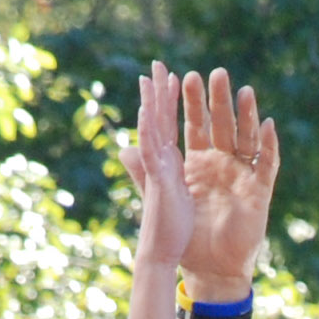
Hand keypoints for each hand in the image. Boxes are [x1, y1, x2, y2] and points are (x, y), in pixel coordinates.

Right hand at [122, 61, 196, 274]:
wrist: (161, 254)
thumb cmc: (168, 229)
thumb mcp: (168, 195)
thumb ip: (160, 176)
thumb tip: (151, 163)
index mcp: (169, 164)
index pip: (168, 127)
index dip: (169, 103)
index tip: (172, 79)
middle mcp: (160, 163)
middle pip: (159, 121)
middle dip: (158, 93)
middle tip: (156, 64)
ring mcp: (157, 169)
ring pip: (152, 130)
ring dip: (151, 103)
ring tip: (150, 76)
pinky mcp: (158, 180)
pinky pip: (152, 152)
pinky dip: (148, 131)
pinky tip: (146, 110)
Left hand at [126, 67, 276, 297]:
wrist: (210, 269)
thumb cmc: (189, 238)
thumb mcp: (165, 199)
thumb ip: (147, 173)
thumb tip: (124, 149)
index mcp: (199, 163)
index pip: (196, 126)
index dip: (192, 103)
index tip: (185, 76)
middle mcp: (222, 164)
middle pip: (222, 125)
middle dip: (219, 101)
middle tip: (217, 74)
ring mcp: (242, 176)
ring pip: (246, 138)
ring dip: (247, 115)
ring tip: (244, 91)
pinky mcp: (258, 193)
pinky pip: (267, 165)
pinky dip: (269, 146)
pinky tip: (268, 126)